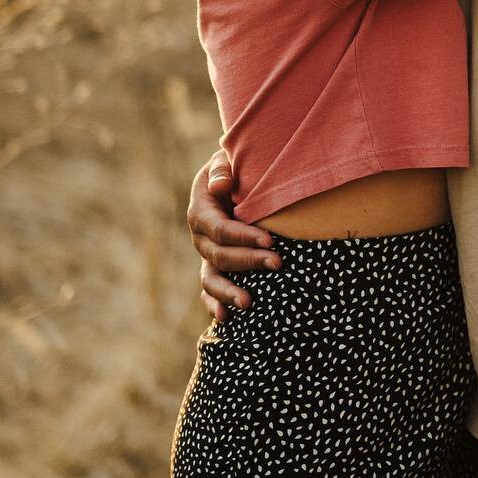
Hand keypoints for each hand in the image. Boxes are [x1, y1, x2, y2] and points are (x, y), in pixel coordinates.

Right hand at [186, 151, 279, 321]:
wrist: (232, 178)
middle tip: (277, 263)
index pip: (220, 228)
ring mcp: (206, 254)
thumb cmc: (234, 167)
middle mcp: (200, 236)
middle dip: (248, 261)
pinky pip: (210, 289)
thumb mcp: (225, 160)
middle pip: (220, 255)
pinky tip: (225, 318)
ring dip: (229, 291)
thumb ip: (222, 170)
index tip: (270, 240)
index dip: (243, 236)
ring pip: (211, 278)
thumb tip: (221, 187)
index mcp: (201, 210)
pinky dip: (214, 304)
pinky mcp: (215, 266)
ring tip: (248, 303)